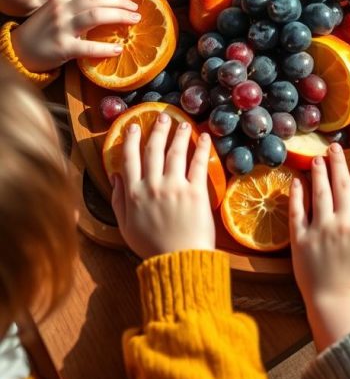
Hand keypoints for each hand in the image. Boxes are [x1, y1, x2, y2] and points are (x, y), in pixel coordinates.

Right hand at [10, 0, 140, 72]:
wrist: (17, 51)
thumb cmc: (38, 32)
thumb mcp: (52, 12)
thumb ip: (72, 7)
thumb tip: (100, 5)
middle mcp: (62, 9)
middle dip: (120, 1)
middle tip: (136, 6)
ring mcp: (63, 28)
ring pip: (95, 16)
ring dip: (119, 16)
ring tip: (134, 19)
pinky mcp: (64, 48)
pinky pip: (89, 47)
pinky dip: (106, 48)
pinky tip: (118, 49)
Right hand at [111, 115, 215, 257]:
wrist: (179, 261)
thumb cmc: (152, 247)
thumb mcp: (125, 226)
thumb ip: (118, 200)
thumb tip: (115, 176)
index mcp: (134, 194)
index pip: (130, 159)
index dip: (131, 140)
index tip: (134, 126)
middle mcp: (153, 186)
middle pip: (153, 150)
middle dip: (157, 130)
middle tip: (162, 117)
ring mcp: (176, 187)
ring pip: (175, 152)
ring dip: (178, 134)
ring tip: (182, 123)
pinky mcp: (196, 192)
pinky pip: (198, 164)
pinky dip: (201, 148)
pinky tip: (203, 137)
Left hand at [289, 142, 349, 351]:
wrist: (337, 300)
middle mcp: (343, 224)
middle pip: (342, 185)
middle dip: (339, 162)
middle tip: (335, 145)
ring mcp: (320, 231)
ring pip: (319, 193)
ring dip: (319, 172)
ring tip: (318, 157)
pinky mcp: (301, 240)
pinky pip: (297, 212)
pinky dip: (296, 194)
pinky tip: (297, 180)